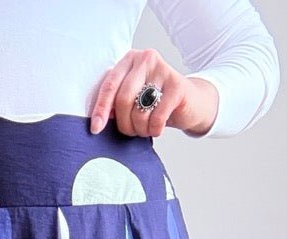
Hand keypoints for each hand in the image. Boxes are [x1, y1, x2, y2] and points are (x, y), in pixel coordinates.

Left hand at [89, 47, 219, 137]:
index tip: (96, 129)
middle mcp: (145, 59)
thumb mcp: (133, 98)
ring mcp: (163, 69)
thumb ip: (115, 102)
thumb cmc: (155, 102)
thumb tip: (97, 121)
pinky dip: (154, 130)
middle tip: (130, 132)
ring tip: (146, 129)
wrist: (190, 102)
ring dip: (140, 129)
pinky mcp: (178, 85)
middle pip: (123, 99)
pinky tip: (158, 128)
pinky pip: (157, 118)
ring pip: (139, 111)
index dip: (100, 109)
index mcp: (129, 59)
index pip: (109, 85)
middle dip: (124, 124)